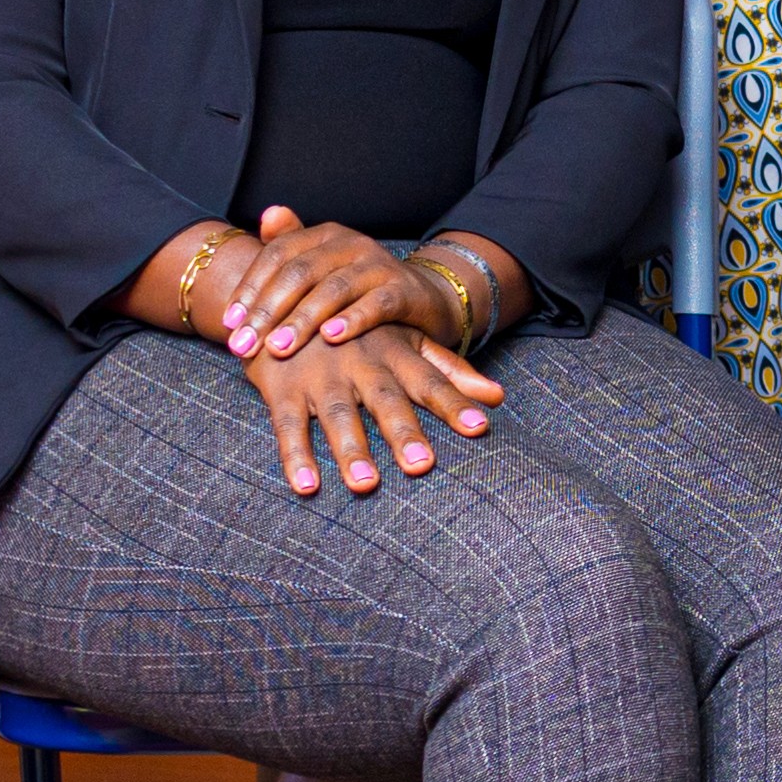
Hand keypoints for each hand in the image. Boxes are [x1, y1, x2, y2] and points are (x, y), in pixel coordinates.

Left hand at [209, 205, 436, 360]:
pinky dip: (352, 320)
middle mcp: (350, 244)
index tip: (230, 323)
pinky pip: (376, 304)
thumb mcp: (324, 268)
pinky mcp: (404, 290)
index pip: (277, 255)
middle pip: (300, 273)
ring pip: (333, 289)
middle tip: (244, 346)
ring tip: (279, 347)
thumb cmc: (361, 289)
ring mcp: (379, 265)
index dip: (250, 287)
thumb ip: (291, 246)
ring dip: (302, 321)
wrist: (424, 299)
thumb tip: (266, 215)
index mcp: (324, 236)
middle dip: (267, 311)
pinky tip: (331, 338)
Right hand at [244, 330, 506, 500]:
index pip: (431, 382)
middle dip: (403, 431)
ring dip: (351, 449)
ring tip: (366, 485)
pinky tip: (307, 486)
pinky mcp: (281, 387)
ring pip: (338, 414)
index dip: (454, 403)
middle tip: (422, 465)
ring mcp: (320, 375)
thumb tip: (499, 396)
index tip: (481, 426)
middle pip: (385, 400)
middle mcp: (361, 362)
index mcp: (394, 353)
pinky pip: (287, 425)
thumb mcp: (405, 340)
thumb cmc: (360, 330)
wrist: (285, 295)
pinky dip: (295, 455)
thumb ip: (450, 371)